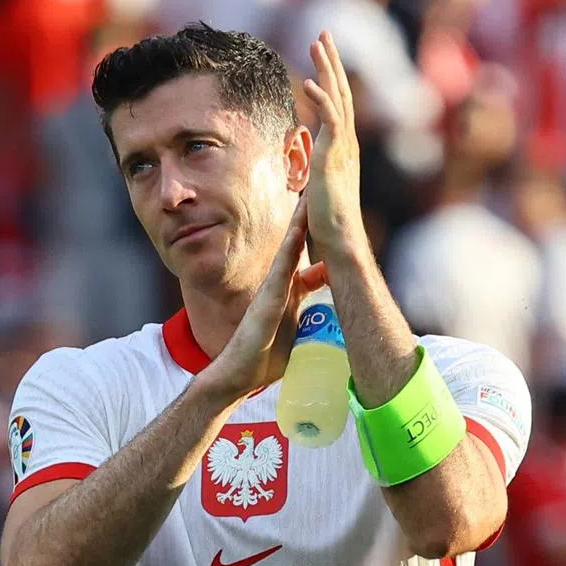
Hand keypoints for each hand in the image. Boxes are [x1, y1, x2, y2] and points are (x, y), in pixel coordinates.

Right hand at [201, 197, 326, 399]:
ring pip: (288, 249)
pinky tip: (298, 229)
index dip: (316, 241)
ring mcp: (271, 291)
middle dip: (306, 218)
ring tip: (309, 194)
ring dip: (299, 222)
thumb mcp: (293, 335)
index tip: (329, 220)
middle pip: (295, 245)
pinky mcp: (267, 301)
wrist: (236, 376)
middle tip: (318, 189)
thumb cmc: (262, 361)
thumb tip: (324, 322)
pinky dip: (290, 247)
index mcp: (286, 295)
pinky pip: (282, 269)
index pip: (306, 263)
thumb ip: (305, 321)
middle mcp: (278, 287)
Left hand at [303, 32, 366, 256]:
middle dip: (332, 62)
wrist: (340, 240)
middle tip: (323, 35)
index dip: (331, 80)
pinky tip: (310, 83)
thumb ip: (317, 176)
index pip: (339, 106)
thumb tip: (308, 178)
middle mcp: (347, 144)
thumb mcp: (320, 192)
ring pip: (338, 98)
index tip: (322, 60)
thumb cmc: (329, 225)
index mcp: (344, 150)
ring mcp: (343, 148)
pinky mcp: (335, 156)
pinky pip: (331, 120)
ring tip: (317, 42)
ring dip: (327, 69)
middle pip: (342, 93)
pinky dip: (322, 100)